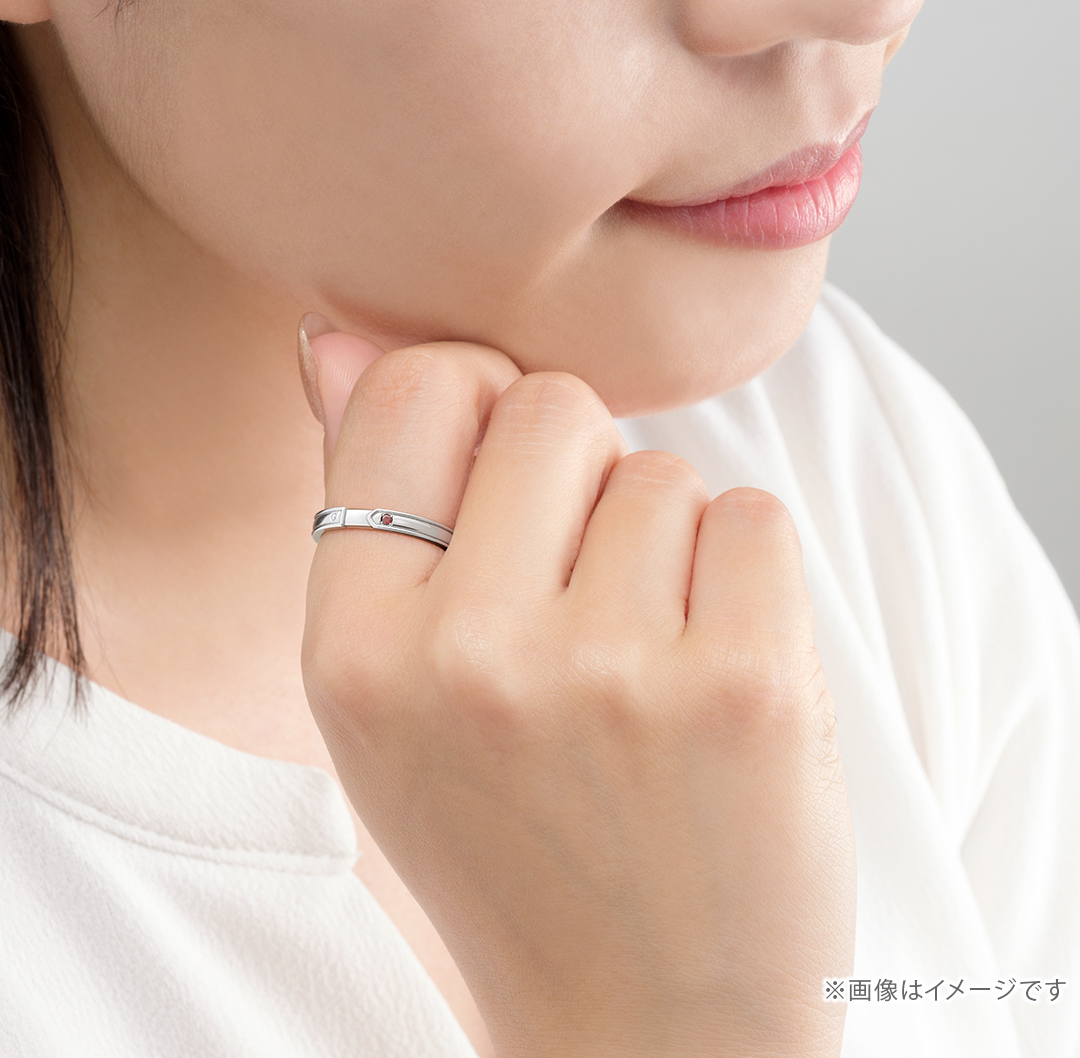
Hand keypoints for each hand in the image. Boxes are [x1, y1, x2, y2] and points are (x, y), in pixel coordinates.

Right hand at [301, 337, 855, 1057]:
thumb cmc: (516, 842)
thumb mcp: (395, 694)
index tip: (507, 472)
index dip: (470, 405)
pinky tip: (716, 683)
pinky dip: (744, 580)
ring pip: (661, 471)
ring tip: (645, 671)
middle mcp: (469, 655)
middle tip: (583, 600)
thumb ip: (372, 503)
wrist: (641, 1019)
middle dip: (578, 476)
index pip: (410, 393)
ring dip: (664, 548)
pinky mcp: (748, 687)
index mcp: (355, 650)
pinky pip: (752, 519)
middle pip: (551, 408)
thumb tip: (335, 338)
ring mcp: (612, 672)